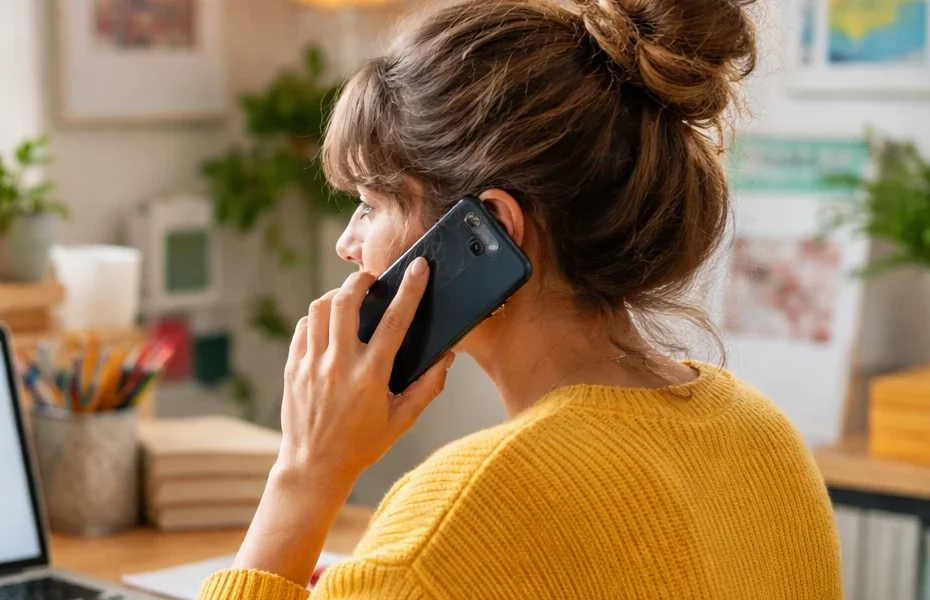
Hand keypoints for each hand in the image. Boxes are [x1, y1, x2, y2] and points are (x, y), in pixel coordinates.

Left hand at [278, 256, 455, 482]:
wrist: (315, 467)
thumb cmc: (362, 445)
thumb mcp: (403, 421)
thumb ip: (428, 387)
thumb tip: (447, 357)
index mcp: (370, 376)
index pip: (394, 321)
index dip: (410, 289)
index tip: (419, 268)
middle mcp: (338, 365)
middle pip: (346, 301)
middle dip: (360, 280)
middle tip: (371, 278)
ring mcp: (311, 365)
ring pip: (319, 309)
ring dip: (337, 295)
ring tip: (349, 298)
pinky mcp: (293, 368)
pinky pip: (303, 328)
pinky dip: (317, 317)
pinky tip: (328, 324)